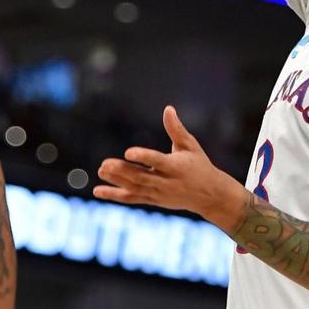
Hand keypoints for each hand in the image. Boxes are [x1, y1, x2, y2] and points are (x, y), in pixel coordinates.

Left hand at [94, 106, 245, 226]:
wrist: (209, 195)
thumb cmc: (199, 165)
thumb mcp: (190, 146)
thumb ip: (176, 129)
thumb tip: (168, 109)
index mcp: (176, 167)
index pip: (157, 161)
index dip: (143, 157)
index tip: (128, 152)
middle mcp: (166, 182)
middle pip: (141, 177)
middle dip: (122, 171)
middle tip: (105, 164)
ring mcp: (158, 193)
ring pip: (134, 188)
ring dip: (116, 182)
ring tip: (101, 171)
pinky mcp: (153, 200)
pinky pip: (132, 198)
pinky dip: (115, 195)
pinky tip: (98, 191)